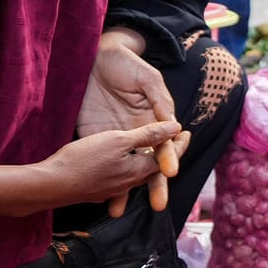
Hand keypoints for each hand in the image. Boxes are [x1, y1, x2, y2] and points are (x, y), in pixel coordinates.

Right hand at [43, 121, 184, 216]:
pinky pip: (118, 179)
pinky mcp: (95, 190)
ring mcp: (111, 189)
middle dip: (165, 156)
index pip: (168, 158)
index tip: (186, 133)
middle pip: (153, 168)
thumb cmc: (85, 160)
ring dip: (145, 163)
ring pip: (135, 175)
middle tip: (174, 142)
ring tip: (149, 153)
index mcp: (139, 170)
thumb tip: (176, 127)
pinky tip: (119, 164)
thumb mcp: (119, 140)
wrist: (50, 184)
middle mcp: (129, 183)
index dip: (178, 144)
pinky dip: (125, 168)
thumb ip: (148, 135)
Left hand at [78, 35, 187, 211]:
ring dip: (124, 191)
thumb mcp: (147, 78)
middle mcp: (137, 134)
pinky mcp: (94, 137)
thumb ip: (159, 99)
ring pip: (126, 169)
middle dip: (155, 186)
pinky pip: (102, 161)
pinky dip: (102, 179)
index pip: (165, 145)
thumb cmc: (126, 64)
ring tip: (118, 209)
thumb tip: (173, 123)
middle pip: (149, 165)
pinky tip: (100, 195)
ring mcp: (116, 138)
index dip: (169, 158)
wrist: (94, 57)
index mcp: (154, 120)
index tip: (170, 171)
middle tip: (159, 205)